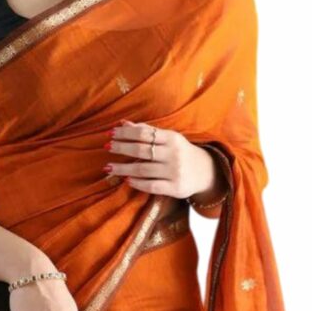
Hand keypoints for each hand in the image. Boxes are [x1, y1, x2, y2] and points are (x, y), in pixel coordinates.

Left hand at [103, 119, 221, 199]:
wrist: (205, 172)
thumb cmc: (179, 152)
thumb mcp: (167, 139)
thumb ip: (146, 131)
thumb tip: (123, 123)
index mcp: (171, 138)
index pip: (143, 133)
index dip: (125, 133)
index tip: (110, 134)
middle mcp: (174, 154)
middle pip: (141, 150)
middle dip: (121, 148)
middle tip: (106, 147)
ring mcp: (175, 171)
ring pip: (143, 169)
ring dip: (123, 168)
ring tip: (109, 167)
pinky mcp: (176, 187)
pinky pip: (152, 186)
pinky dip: (137, 183)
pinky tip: (127, 180)